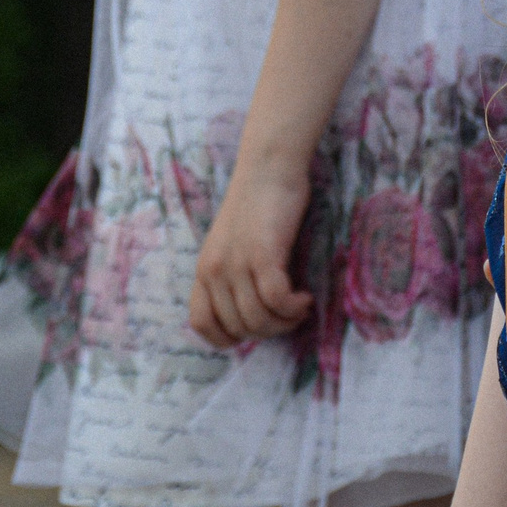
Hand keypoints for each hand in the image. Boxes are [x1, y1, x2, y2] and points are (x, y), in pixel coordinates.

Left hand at [188, 157, 314, 348]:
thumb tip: (250, 317)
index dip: (227, 339)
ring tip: (299, 307)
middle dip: (269, 330)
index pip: (201, 324)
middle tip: (289, 316)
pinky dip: (294, 306)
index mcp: (203, 270)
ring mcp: (236, 263)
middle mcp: (214, 270)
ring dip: (285, 321)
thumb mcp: (231, 246)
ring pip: (258, 319)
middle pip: (238, 327)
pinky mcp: (262, 254)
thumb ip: (232, 277)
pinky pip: (277, 299)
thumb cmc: (257, 205)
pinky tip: (305, 297)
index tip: (254, 330)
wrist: (267, 167)